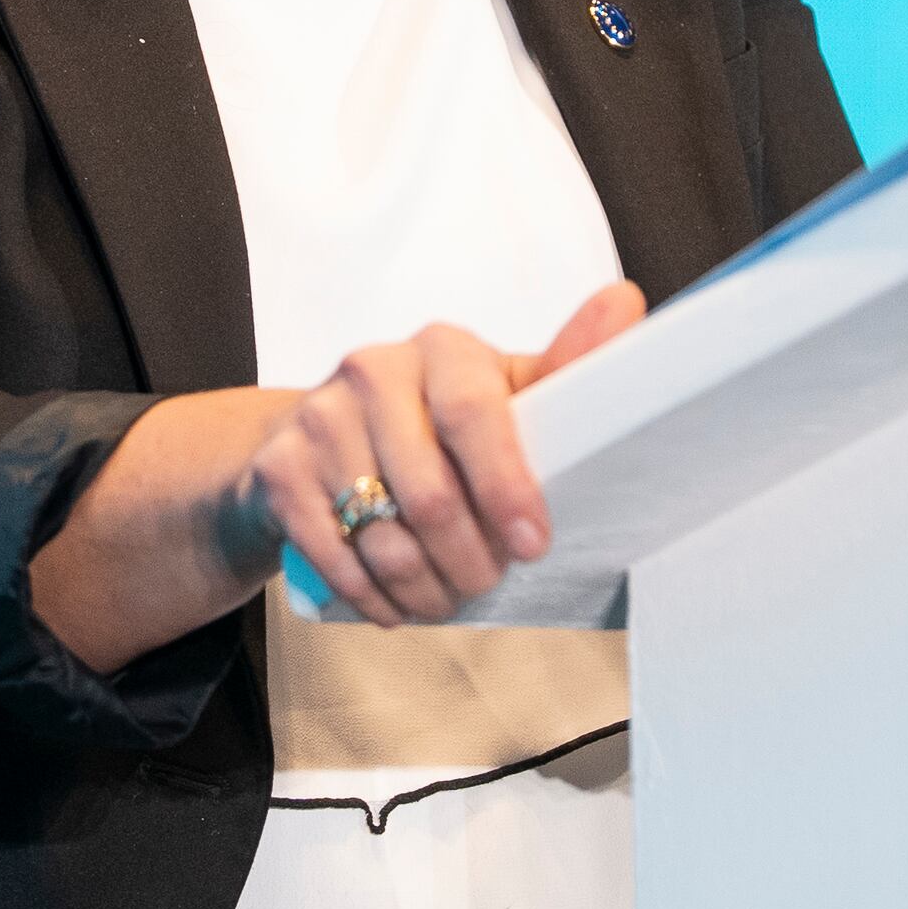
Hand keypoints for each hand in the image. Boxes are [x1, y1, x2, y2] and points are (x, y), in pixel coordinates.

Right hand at [234, 279, 645, 628]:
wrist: (313, 438)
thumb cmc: (432, 419)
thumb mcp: (502, 390)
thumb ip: (567, 362)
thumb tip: (629, 303)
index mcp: (441, 348)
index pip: (476, 414)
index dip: (506, 487)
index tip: (534, 545)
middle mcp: (371, 369)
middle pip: (430, 492)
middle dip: (468, 559)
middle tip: (486, 586)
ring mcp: (318, 417)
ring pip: (383, 534)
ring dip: (423, 588)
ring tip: (445, 601)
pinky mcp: (278, 469)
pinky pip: (334, 554)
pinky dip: (373, 596)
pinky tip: (396, 606)